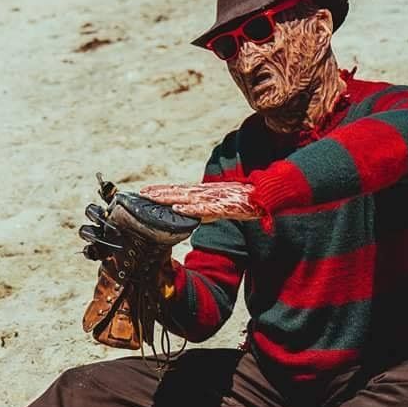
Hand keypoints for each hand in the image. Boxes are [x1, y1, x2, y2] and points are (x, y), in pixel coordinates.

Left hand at [140, 183, 263, 221]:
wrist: (267, 195)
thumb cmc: (244, 200)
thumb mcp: (221, 204)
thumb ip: (205, 209)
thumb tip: (190, 215)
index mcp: (204, 192)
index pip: (179, 190)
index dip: (162, 190)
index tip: (144, 191)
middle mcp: (206, 192)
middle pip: (178, 192)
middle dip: (159, 193)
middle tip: (140, 194)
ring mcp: (214, 198)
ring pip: (187, 198)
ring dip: (168, 198)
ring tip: (152, 198)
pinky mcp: (223, 206)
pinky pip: (204, 209)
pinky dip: (190, 209)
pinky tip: (178, 210)